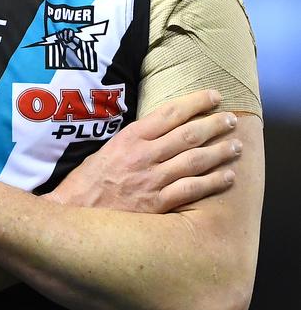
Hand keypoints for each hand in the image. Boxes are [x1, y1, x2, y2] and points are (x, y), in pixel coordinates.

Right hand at [48, 89, 240, 212]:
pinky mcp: (156, 204)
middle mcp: (144, 155)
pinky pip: (191, 190)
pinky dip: (212, 182)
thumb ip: (132, 141)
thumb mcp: (106, 150)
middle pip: (188, 134)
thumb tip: (156, 132)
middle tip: (232, 119)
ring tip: (237, 145)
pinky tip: (228, 177)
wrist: (71, 214)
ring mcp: (152, 180)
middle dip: (214, 124)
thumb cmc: (86, 183)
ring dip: (220, 151)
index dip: (195, 102)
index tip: (214, 96)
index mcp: (130, 138)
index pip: (169, 113)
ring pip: (195, 160)